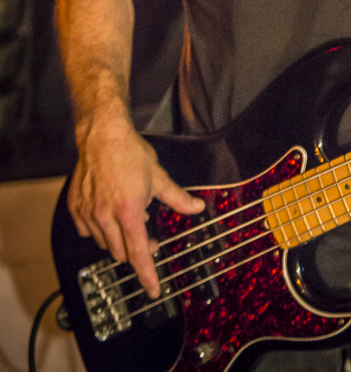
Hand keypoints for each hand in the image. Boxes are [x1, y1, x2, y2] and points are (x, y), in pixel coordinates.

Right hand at [68, 116, 204, 297]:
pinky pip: (88, 232)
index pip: (139, 254)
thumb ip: (178, 198)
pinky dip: (100, 231)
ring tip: (130, 219)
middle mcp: (106, 217)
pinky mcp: (76, 208)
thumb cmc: (130, 154)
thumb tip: (197, 207)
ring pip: (106, 244)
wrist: (102, 136)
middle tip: (150, 239)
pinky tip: (109, 216)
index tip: (153, 290)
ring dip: (120, 240)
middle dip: (138, 251)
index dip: (147, 275)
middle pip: (122, 253)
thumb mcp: (159, 177)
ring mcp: (88, 214)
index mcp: (129, 212)